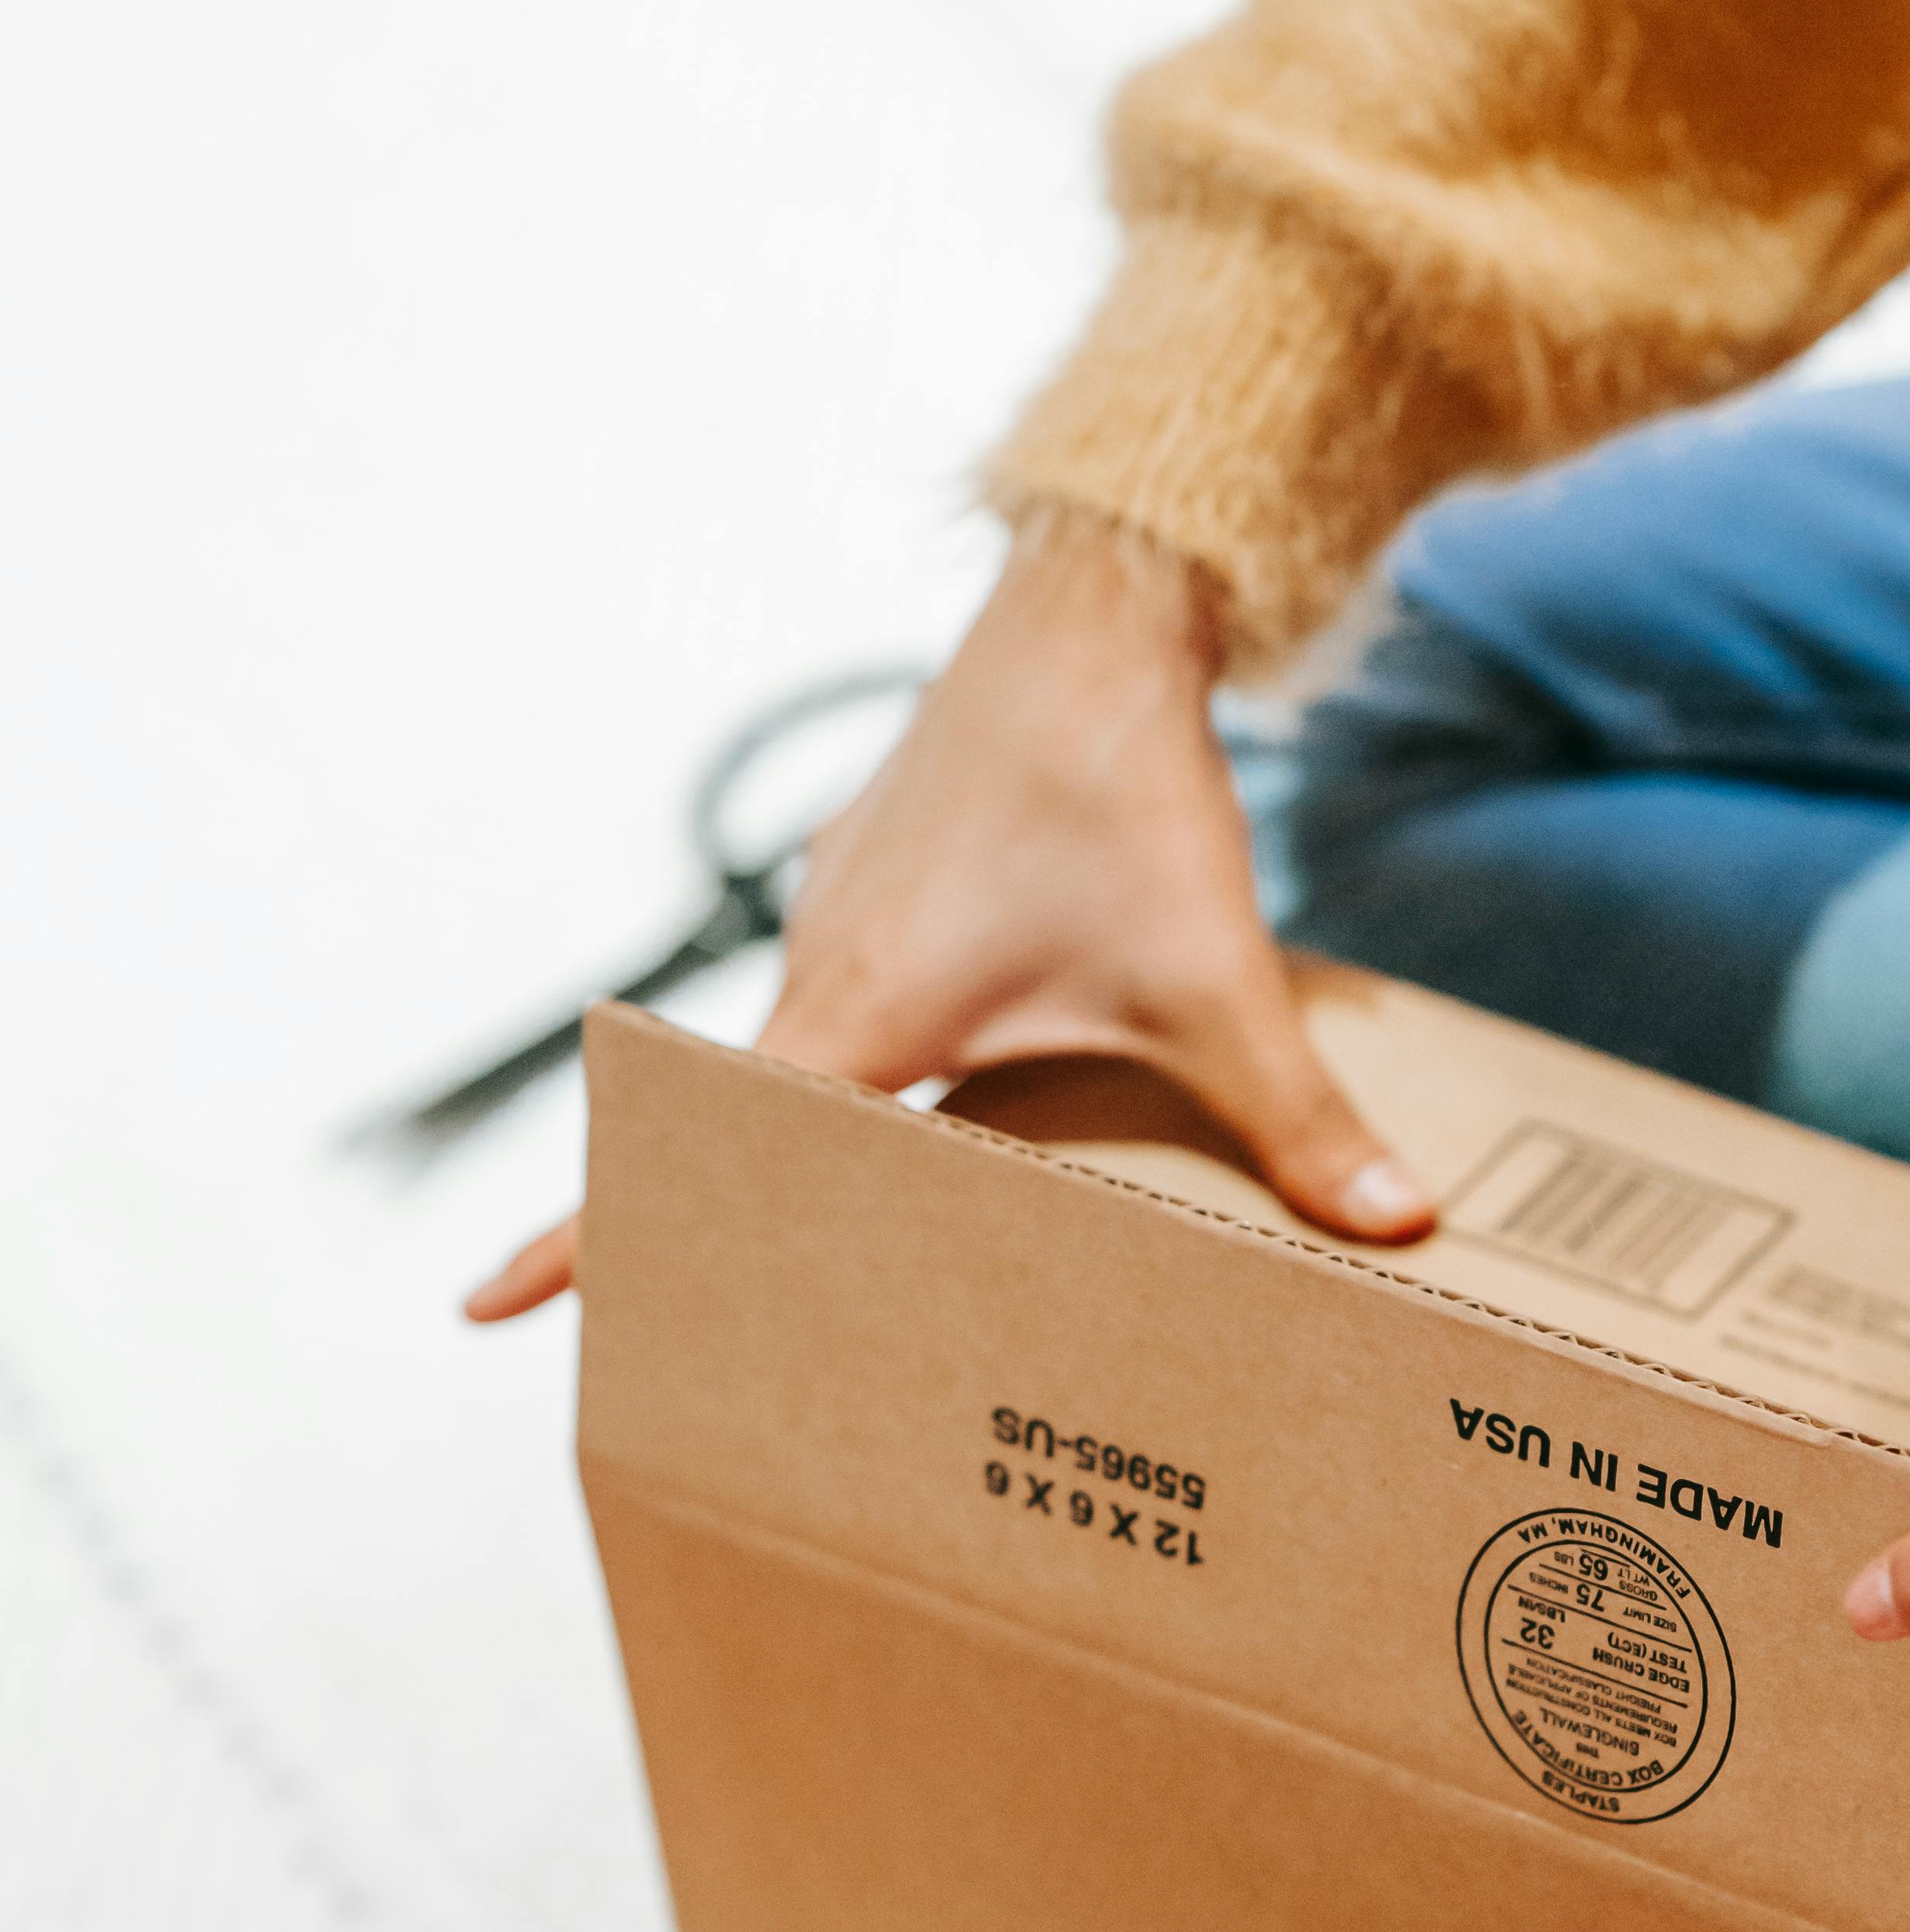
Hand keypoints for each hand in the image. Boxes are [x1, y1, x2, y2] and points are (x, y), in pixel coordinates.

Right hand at [467, 508, 1431, 1318]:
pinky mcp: (888, 873)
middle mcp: (820, 963)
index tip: (491, 1307)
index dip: (587, 1238)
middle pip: (730, 1126)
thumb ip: (1295, 1121)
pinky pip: (854, 991)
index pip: (686, 1155)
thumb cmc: (1125, 790)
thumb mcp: (1214, 979)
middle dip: (709, 1218)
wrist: (1101, 611)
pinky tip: (947, 1088)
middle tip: (691, 1320)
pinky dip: (872, 1053)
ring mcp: (845, 909)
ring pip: (800, 1055)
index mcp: (854, 1016)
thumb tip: (1396, 1227)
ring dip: (806, 1139)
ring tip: (828, 1237)